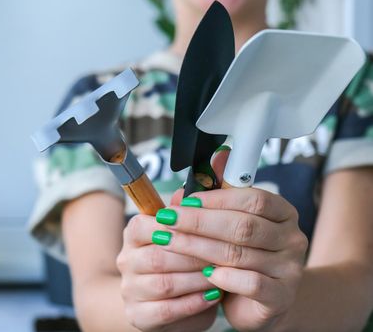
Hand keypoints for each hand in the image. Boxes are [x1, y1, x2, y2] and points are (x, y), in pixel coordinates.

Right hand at [116, 208, 219, 331]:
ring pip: (164, 284)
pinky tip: (212, 296)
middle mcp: (126, 260)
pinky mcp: (137, 316)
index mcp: (133, 234)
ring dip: (197, 280)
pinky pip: (166, 311)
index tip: (209, 229)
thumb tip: (187, 193)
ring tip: (221, 276)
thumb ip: (185, 216)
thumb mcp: (182, 236)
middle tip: (225, 256)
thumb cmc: (178, 262)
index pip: (146, 226)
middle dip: (195, 257)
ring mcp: (130, 290)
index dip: (178, 228)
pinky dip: (193, 303)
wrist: (160, 301)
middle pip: (158, 257)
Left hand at [157, 149, 307, 330]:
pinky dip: (223, 277)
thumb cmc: (242, 255)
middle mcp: (292, 237)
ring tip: (169, 242)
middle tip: (167, 220)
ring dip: (198, 247)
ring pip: (239, 254)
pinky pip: (250, 284)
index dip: (215, 199)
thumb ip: (222, 193)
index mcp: (282, 213)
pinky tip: (203, 273)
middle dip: (198, 222)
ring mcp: (289, 268)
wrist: (261, 301)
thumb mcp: (231, 222)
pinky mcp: (281, 296)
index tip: (183, 201)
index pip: (252, 199)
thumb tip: (214, 157)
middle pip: (243, 225)